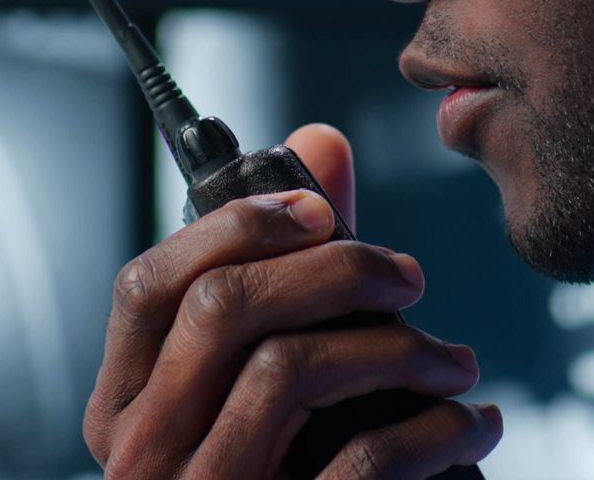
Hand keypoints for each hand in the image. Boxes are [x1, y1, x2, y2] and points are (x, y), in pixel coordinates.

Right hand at [84, 123, 502, 477]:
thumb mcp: (266, 382)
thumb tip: (319, 146)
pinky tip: (469, 427)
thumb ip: (288, 266)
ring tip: (455, 361)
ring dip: (398, 346)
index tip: (323, 211)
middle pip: (224, 307)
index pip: (146, 285)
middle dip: (337, 268)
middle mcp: (142, 462)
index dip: (235, 225)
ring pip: (288, 371)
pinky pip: (358, 459)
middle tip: (410, 277)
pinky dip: (434, 429)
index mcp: (124, 413)